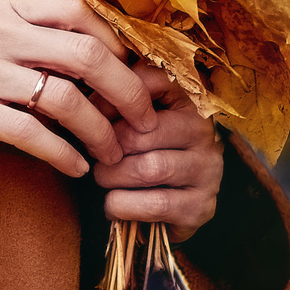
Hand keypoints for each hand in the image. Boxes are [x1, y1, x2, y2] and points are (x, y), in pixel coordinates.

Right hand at [0, 0, 157, 177]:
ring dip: (102, 131)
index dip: (118, 41)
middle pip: (89, 54)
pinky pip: (31, 134)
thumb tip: (51, 41)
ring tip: (114, 154)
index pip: (80, 10)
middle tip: (145, 119)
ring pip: (68, 98)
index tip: (134, 69)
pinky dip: (63, 154)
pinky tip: (75, 168)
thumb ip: (4, 23)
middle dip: (129, 91)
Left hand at [93, 64, 222, 238]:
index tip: (88, 113)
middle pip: (142, 133)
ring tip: (102, 177)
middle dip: (106, 146)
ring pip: (149, 169)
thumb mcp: (134, 118)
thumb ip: (117, 100)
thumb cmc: (143, 151)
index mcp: (186, 100)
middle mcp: (203, 132)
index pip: (150, 83)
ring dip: (113, 177)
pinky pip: (156, 204)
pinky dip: (124, 205)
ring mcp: (207, 170)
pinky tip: (112, 205)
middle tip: (92, 152)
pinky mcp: (201, 206)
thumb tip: (82, 95)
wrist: (170, 204)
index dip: (110, 99)